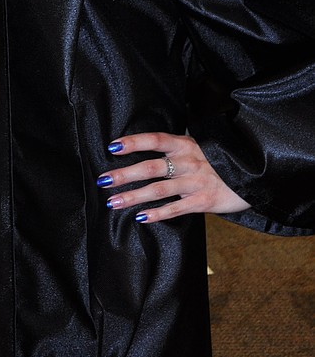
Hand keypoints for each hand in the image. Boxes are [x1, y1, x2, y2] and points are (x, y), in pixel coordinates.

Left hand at [97, 132, 249, 222]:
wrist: (254, 174)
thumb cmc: (220, 161)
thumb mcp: (199, 147)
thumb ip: (176, 150)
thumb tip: (146, 154)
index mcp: (185, 144)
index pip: (155, 140)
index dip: (133, 142)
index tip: (112, 146)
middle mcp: (188, 161)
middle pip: (150, 167)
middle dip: (124, 174)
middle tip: (102, 181)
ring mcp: (196, 182)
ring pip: (159, 190)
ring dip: (133, 196)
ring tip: (113, 202)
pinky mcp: (204, 201)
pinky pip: (176, 208)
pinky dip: (157, 213)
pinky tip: (141, 217)